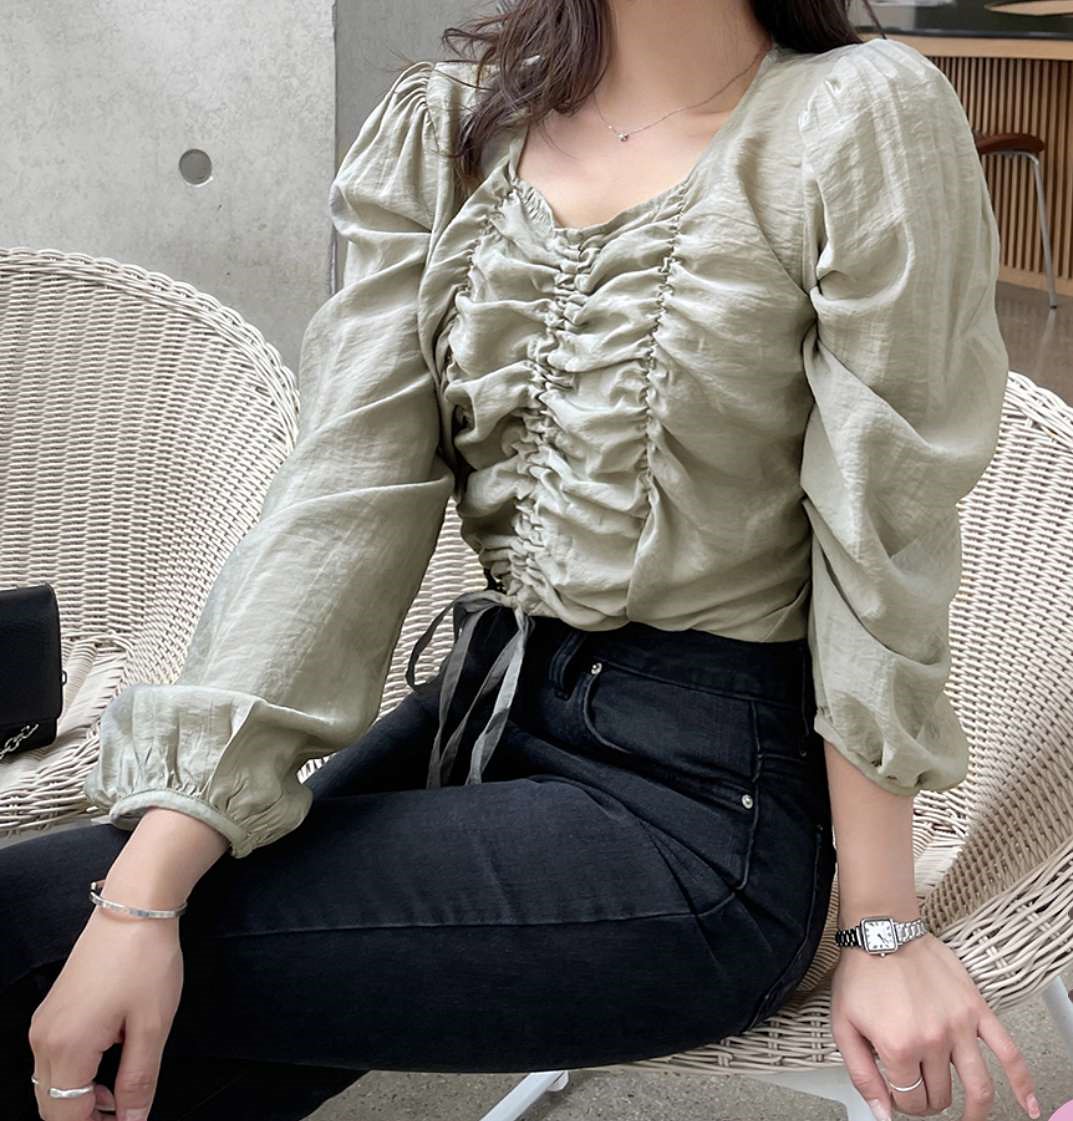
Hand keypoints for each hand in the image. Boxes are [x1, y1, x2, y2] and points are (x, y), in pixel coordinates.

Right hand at [27, 905, 183, 1120]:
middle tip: (124, 1112)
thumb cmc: (146, 961)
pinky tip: (110, 1062)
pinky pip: (53, 1059)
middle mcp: (43, 1039)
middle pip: (50, 1106)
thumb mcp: (152, 1025)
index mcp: (66, 1048)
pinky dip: (75, 1074)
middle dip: (83, 1118)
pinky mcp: (52, 1009)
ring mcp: (44, 1022)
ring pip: (49, 1084)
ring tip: (122, 1091)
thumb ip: (139, 1081)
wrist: (134, 905)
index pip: (65, 1118)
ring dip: (79, 1099)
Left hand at [830, 933, 1040, 1120]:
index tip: (896, 1092)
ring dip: (975, 1110)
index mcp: (898, 1046)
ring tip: (970, 1117)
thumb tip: (882, 1114)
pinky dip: (1023, 1083)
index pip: (909, 1099)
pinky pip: (1008, 1052)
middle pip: (940, 1095)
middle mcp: (932, 1040)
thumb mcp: (843, 1024)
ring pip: (977, 1086)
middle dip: (928, 1100)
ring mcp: (958, 1026)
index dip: (901, 1103)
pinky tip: (1027, 1104)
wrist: (881, 930)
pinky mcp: (976, 1009)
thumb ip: (861, 1074)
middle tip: (919, 1089)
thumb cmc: (861, 972)